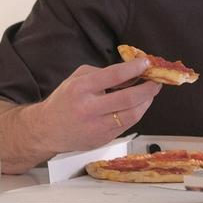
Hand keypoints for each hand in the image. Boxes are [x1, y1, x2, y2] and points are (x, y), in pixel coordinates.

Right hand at [24, 59, 161, 155]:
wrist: (46, 130)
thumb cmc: (64, 100)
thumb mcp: (78, 78)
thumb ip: (104, 73)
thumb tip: (132, 72)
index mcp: (81, 89)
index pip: (114, 76)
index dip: (134, 68)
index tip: (147, 63)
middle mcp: (89, 109)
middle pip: (129, 98)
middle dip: (149, 88)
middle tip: (157, 80)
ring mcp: (96, 127)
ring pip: (133, 114)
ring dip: (147, 101)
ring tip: (151, 92)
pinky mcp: (103, 139)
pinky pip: (128, 125)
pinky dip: (137, 112)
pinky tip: (139, 105)